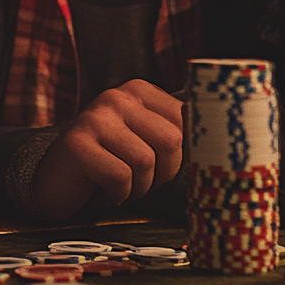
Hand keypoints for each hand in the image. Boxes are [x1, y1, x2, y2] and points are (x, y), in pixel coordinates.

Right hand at [33, 79, 182, 219]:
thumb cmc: (111, 165)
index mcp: (138, 90)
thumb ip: (177, 131)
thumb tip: (225, 130)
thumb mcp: (147, 142)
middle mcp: (116, 97)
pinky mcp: (77, 143)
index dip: (177, 155)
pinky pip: (120, 178)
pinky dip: (117, 193)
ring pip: (146, 162)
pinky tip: (101, 186)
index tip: (155, 162)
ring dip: (137, 186)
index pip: (186, 121)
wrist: (58, 182)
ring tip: (117, 181)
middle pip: (171, 141)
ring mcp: (94, 117)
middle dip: (160, 172)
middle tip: (136, 176)